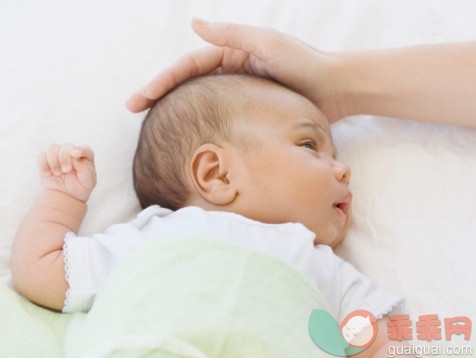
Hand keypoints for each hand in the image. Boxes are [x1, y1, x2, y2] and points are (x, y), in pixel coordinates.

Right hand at [38, 143, 96, 201]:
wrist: (66, 195)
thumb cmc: (81, 186)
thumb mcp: (88, 180)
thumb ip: (85, 167)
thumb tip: (75, 155)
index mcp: (86, 157)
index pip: (84, 149)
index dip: (80, 149)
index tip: (75, 154)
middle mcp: (72, 152)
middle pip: (66, 146)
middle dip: (64, 158)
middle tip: (66, 170)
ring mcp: (59, 155)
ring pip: (53, 148)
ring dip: (53, 161)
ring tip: (58, 173)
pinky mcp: (47, 160)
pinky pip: (41, 155)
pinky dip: (43, 164)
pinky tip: (48, 173)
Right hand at [126, 19, 344, 121]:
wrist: (335, 90)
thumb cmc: (303, 64)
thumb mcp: (266, 43)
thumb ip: (231, 35)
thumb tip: (193, 23)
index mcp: (231, 55)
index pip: (187, 67)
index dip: (161, 81)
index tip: (139, 98)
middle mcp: (230, 73)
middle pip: (187, 84)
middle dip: (159, 95)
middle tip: (133, 110)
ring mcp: (239, 94)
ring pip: (200, 102)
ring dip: (175, 111)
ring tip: (152, 126)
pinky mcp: (251, 112)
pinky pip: (220, 118)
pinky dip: (201, 125)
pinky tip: (190, 137)